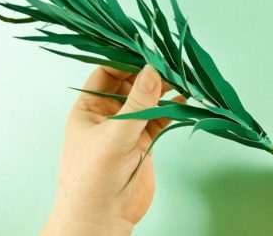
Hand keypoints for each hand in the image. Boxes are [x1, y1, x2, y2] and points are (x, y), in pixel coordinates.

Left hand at [41, 65, 183, 235]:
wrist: (102, 218)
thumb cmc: (93, 177)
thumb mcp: (114, 135)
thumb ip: (137, 104)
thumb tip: (152, 71)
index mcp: (88, 109)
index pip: (105, 75)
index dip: (124, 62)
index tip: (146, 53)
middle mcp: (107, 115)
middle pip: (129, 85)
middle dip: (147, 75)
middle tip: (169, 64)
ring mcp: (126, 129)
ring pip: (146, 101)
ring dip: (163, 91)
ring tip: (182, 79)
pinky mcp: (143, 142)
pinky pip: (158, 119)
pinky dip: (171, 110)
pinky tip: (185, 100)